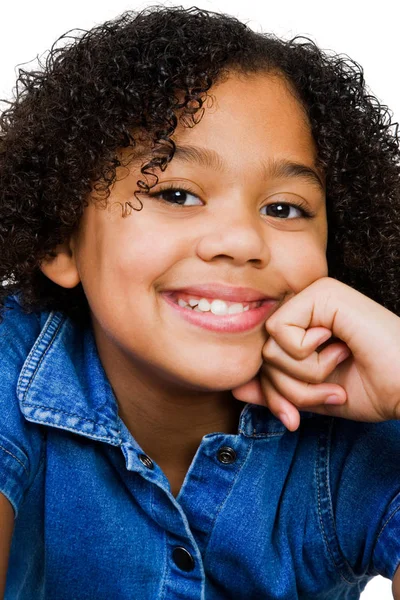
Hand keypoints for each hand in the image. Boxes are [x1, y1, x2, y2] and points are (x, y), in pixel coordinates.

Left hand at [231, 277, 399, 430]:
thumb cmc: (373, 389)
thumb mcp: (313, 396)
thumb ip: (276, 390)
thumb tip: (235, 388)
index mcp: (305, 326)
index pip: (263, 360)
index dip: (272, 394)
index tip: (292, 417)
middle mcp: (307, 306)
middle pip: (261, 355)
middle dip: (288, 390)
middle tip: (329, 393)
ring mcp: (314, 296)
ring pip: (268, 347)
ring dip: (303, 376)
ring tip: (338, 369)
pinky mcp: (322, 292)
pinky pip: (281, 332)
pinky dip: (307, 356)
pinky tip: (340, 348)